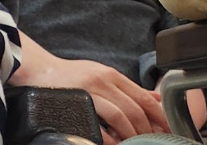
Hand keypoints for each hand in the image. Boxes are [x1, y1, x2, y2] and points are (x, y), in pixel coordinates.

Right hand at [10, 35, 167, 143]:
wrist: (38, 70)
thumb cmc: (71, 76)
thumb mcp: (101, 74)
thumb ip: (127, 87)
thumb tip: (156, 98)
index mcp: (112, 74)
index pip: (144, 97)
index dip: (159, 116)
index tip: (168, 131)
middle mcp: (103, 80)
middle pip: (135, 109)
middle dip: (147, 130)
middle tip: (151, 142)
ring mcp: (89, 90)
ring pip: (121, 116)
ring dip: (131, 135)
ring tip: (133, 144)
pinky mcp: (76, 102)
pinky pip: (98, 123)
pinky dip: (109, 137)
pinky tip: (113, 143)